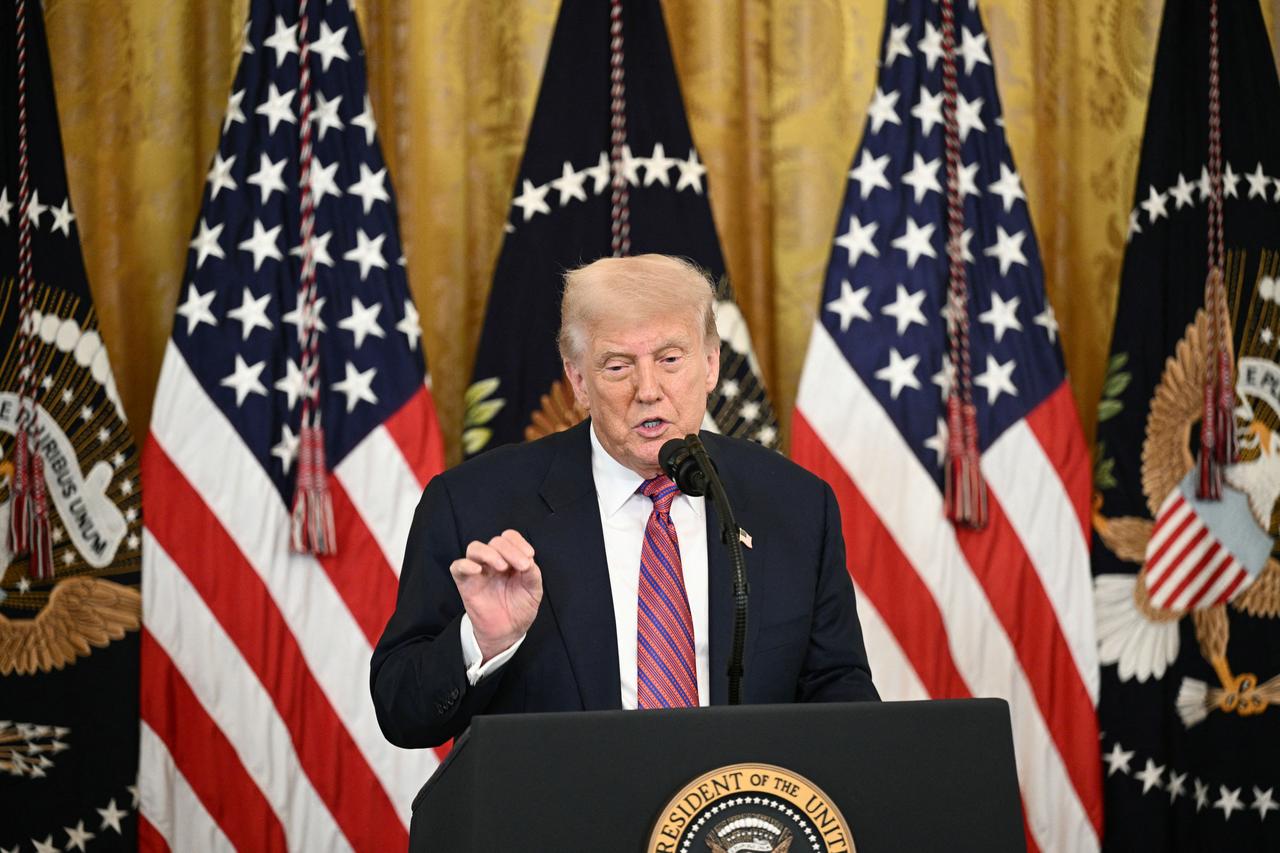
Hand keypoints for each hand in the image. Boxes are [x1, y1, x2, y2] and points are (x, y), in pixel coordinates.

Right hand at [450, 530, 542, 662]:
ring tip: (502, 567)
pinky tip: (478, 570)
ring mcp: (478, 571)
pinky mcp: (465, 583)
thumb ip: (532, 573)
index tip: (530, 556)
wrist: (508, 631)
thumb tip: (527, 560)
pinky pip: (457, 566)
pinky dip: (465, 564)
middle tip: (521, 566)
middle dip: (509, 550)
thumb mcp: (534, 590)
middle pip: (495, 541)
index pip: (509, 537)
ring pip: (474, 548)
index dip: (519, 542)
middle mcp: (493, 561)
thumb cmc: (520, 608)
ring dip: (489, 553)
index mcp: (510, 559)